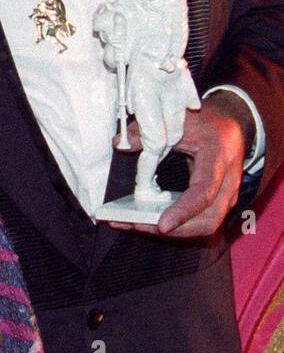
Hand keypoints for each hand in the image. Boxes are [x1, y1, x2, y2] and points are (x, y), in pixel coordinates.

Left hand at [108, 94, 249, 237]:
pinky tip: (147, 221)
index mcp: (218, 159)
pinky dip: (176, 226)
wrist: (232, 126)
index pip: (204, 193)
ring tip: (134, 224)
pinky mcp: (219, 204)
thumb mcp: (179, 120)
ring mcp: (226, 197)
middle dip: (174, 230)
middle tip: (137, 225)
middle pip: (207, 220)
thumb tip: (120, 145)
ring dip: (172, 231)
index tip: (162, 225)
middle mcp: (227, 184)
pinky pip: (200, 222)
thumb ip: (150, 132)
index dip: (183, 211)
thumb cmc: (206, 123)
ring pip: (204, 226)